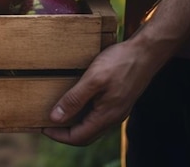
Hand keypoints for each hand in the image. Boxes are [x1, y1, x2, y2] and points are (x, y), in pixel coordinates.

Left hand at [41, 38, 160, 145]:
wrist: (147, 51)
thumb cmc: (121, 62)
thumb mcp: (93, 79)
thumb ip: (74, 99)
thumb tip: (55, 118)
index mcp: (107, 115)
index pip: (78, 137)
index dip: (58, 135)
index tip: (42, 126)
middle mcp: (113, 117)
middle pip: (85, 135)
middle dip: (64, 133)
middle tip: (46, 123)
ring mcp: (117, 109)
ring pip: (92, 126)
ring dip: (74, 123)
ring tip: (57, 113)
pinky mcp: (119, 100)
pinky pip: (98, 115)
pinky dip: (83, 114)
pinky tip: (75, 102)